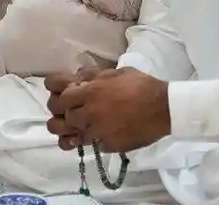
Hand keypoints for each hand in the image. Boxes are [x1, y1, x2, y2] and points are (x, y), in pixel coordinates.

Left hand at [46, 68, 170, 152]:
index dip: (54, 91)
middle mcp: (89, 112)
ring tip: (71, 128)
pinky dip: (90, 140)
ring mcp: (97, 131)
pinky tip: (94, 135)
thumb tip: (77, 77)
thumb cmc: (141, 85)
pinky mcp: (107, 145)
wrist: (164, 108)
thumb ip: (93, 75)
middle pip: (59, 116)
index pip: (58, 94)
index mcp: (89, 91)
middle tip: (65, 110)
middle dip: (59, 111)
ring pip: (69, 135)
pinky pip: (89, 145)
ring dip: (67, 130)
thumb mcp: (115, 72)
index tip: (57, 91)